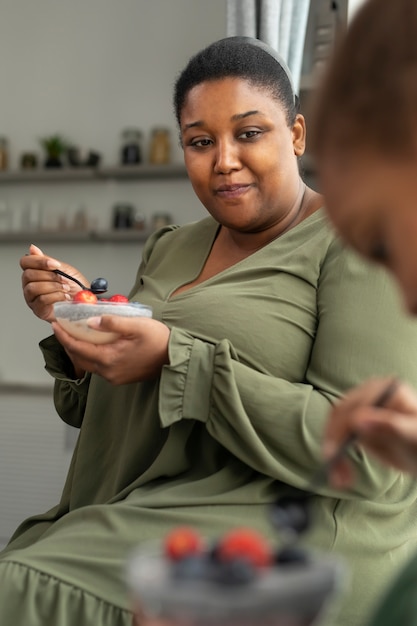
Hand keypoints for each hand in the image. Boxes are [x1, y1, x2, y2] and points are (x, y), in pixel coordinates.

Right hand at [20, 244, 88, 321]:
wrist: (85, 302)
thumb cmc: (74, 287)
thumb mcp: (63, 269)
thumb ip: (47, 260)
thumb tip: (32, 248)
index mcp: (34, 273)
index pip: (25, 262)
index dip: (39, 261)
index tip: (55, 264)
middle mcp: (30, 285)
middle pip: (28, 275)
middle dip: (50, 276)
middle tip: (64, 279)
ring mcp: (32, 298)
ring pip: (33, 288)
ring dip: (53, 286)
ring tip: (65, 288)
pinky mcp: (39, 310)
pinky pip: (42, 300)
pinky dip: (56, 296)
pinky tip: (64, 296)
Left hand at [51, 315, 169, 384]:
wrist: (175, 357)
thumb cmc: (159, 340)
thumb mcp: (137, 325)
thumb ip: (113, 322)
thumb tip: (91, 321)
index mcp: (110, 359)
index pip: (78, 348)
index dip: (64, 336)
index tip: (54, 324)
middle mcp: (108, 372)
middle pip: (79, 358)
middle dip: (67, 343)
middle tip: (60, 328)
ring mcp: (114, 377)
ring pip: (87, 364)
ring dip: (78, 350)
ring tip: (73, 335)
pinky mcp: (120, 377)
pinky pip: (98, 367)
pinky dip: (90, 355)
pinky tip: (92, 345)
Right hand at [323, 377, 416, 485]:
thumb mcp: (413, 436)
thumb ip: (389, 426)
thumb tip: (357, 420)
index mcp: (384, 391)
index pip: (353, 406)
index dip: (341, 428)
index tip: (336, 452)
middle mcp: (369, 396)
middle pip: (339, 415)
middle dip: (333, 442)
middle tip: (332, 466)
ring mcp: (361, 410)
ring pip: (334, 428)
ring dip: (332, 453)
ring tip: (339, 478)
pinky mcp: (356, 426)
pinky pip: (338, 439)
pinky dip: (337, 457)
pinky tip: (342, 474)